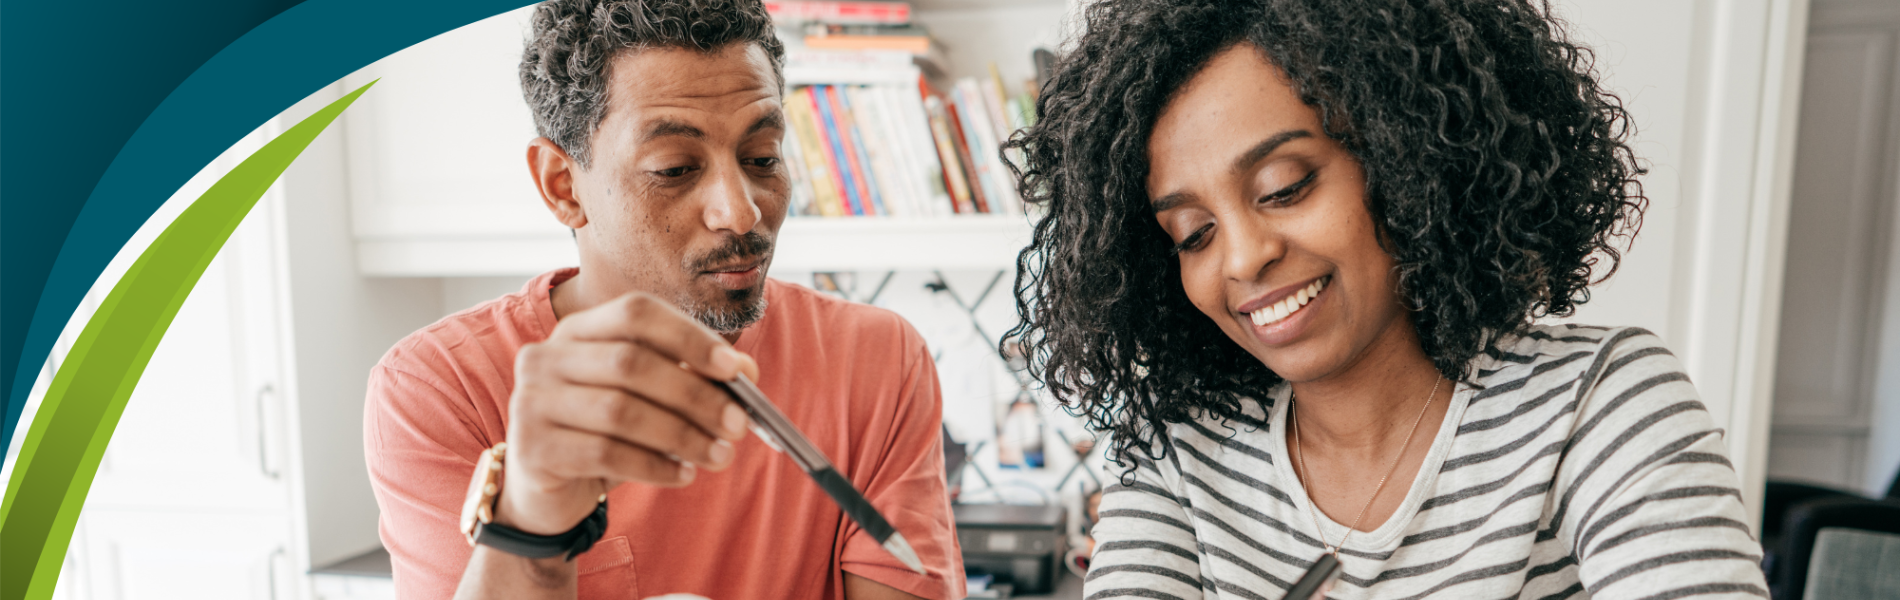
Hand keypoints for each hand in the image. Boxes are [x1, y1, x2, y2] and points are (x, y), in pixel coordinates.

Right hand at [496, 292, 759, 535]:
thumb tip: (746, 371)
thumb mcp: (650, 400)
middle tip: (738, 425)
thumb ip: (694, 376)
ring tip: (720, 456)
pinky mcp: (532, 449)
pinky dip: (655, 466)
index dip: (688, 337)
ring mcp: (530, 401)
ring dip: (682, 435)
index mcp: (577, 330)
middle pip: (631, 363)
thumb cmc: (606, 434)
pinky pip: (605, 453)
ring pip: (620, 411)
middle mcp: (545, 357)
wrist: (549, 490)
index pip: (636, 312)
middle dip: (695, 395)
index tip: (734, 369)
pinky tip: (684, 475)